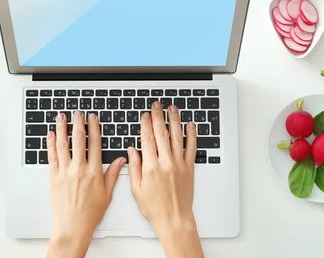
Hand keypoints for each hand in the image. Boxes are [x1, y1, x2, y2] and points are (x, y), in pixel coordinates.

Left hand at [46, 111, 125, 257]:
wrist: (72, 227)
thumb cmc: (89, 213)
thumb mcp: (107, 194)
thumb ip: (113, 174)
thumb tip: (121, 159)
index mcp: (94, 172)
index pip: (95, 143)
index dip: (94, 128)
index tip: (93, 118)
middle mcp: (79, 169)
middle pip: (79, 140)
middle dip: (78, 123)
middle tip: (78, 112)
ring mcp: (65, 172)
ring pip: (63, 144)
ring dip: (62, 128)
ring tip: (62, 117)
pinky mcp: (53, 177)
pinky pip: (52, 156)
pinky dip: (51, 143)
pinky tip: (51, 134)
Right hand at [128, 102, 203, 257]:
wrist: (174, 219)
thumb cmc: (154, 207)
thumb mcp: (136, 189)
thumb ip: (134, 168)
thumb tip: (132, 151)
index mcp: (150, 167)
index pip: (147, 139)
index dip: (145, 124)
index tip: (144, 115)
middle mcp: (166, 162)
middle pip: (161, 133)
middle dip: (158, 116)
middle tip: (157, 105)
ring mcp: (179, 164)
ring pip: (177, 137)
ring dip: (174, 120)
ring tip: (172, 109)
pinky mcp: (190, 168)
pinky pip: (191, 148)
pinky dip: (191, 135)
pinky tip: (190, 125)